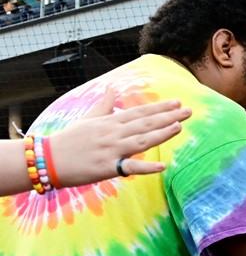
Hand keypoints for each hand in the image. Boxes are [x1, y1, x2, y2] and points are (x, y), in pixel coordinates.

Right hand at [48, 98, 190, 185]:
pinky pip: (130, 166)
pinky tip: (163, 166)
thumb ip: (103, 105)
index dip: (159, 108)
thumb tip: (111, 88)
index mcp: (109, 121)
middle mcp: (113, 133)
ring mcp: (111, 149)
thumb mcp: (87, 118)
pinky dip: (147, 167)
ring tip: (179, 127)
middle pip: (145, 123)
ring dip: (162, 134)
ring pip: (141, 140)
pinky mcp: (108, 167)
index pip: (139, 112)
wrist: (49, 159)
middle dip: (168, 116)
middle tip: (187, 111)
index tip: (177, 102)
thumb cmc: (69, 140)